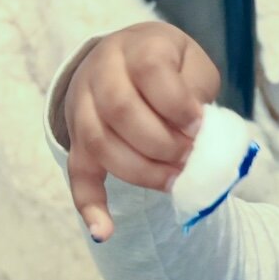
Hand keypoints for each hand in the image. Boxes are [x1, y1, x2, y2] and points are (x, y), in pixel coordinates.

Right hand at [59, 22, 219, 240]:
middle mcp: (100, 72)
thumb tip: (201, 133)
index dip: (177, 104)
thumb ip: (196, 90)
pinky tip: (105, 232)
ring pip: (100, 145)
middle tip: (190, 158)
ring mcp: (82, 107)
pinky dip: (90, 205)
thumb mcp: (192, 64)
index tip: (200, 126)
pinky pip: (77, 174)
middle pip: (120, 111)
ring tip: (176, 182)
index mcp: (136, 47)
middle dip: (161, 143)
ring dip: (141, 172)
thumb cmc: (171, 66)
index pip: (150, 71)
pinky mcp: (78, 140)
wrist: (126, 59)